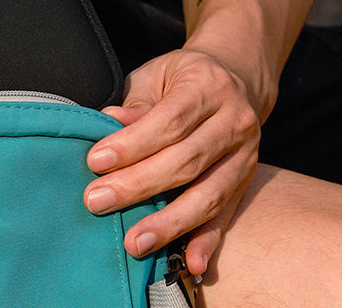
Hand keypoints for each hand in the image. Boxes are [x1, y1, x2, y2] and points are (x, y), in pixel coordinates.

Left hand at [82, 48, 267, 275]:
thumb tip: (107, 121)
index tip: (95, 162)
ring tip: (135, 243)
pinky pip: (227, 217)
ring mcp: (245, 156)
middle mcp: (234, 122)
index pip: (169, 121)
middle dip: (139, 185)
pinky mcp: (246, 183)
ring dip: (170, 223)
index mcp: (208, 87)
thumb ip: (136, 102)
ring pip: (208, 195)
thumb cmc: (184, 78)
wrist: (237, 80)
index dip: (132, 144)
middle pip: (186, 161)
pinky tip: (191, 265)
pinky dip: (208, 243)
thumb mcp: (158, 75)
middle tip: (97, 202)